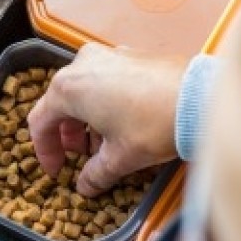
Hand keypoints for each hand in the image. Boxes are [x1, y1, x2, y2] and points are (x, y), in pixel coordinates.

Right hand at [28, 43, 184, 196]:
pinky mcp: (130, 54)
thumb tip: (86, 186)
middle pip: (60, 103)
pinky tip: (122, 125)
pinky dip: (105, 103)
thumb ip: (95, 174)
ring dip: (86, 119)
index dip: (46, 151)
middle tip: (78, 157)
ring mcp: (108, 55)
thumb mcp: (119, 158)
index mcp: (69, 88)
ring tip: (102, 145)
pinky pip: (105, 80)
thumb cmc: (154, 124)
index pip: (41, 122)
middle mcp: (83, 64)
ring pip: (84, 90)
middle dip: (67, 134)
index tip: (57, 170)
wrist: (199, 99)